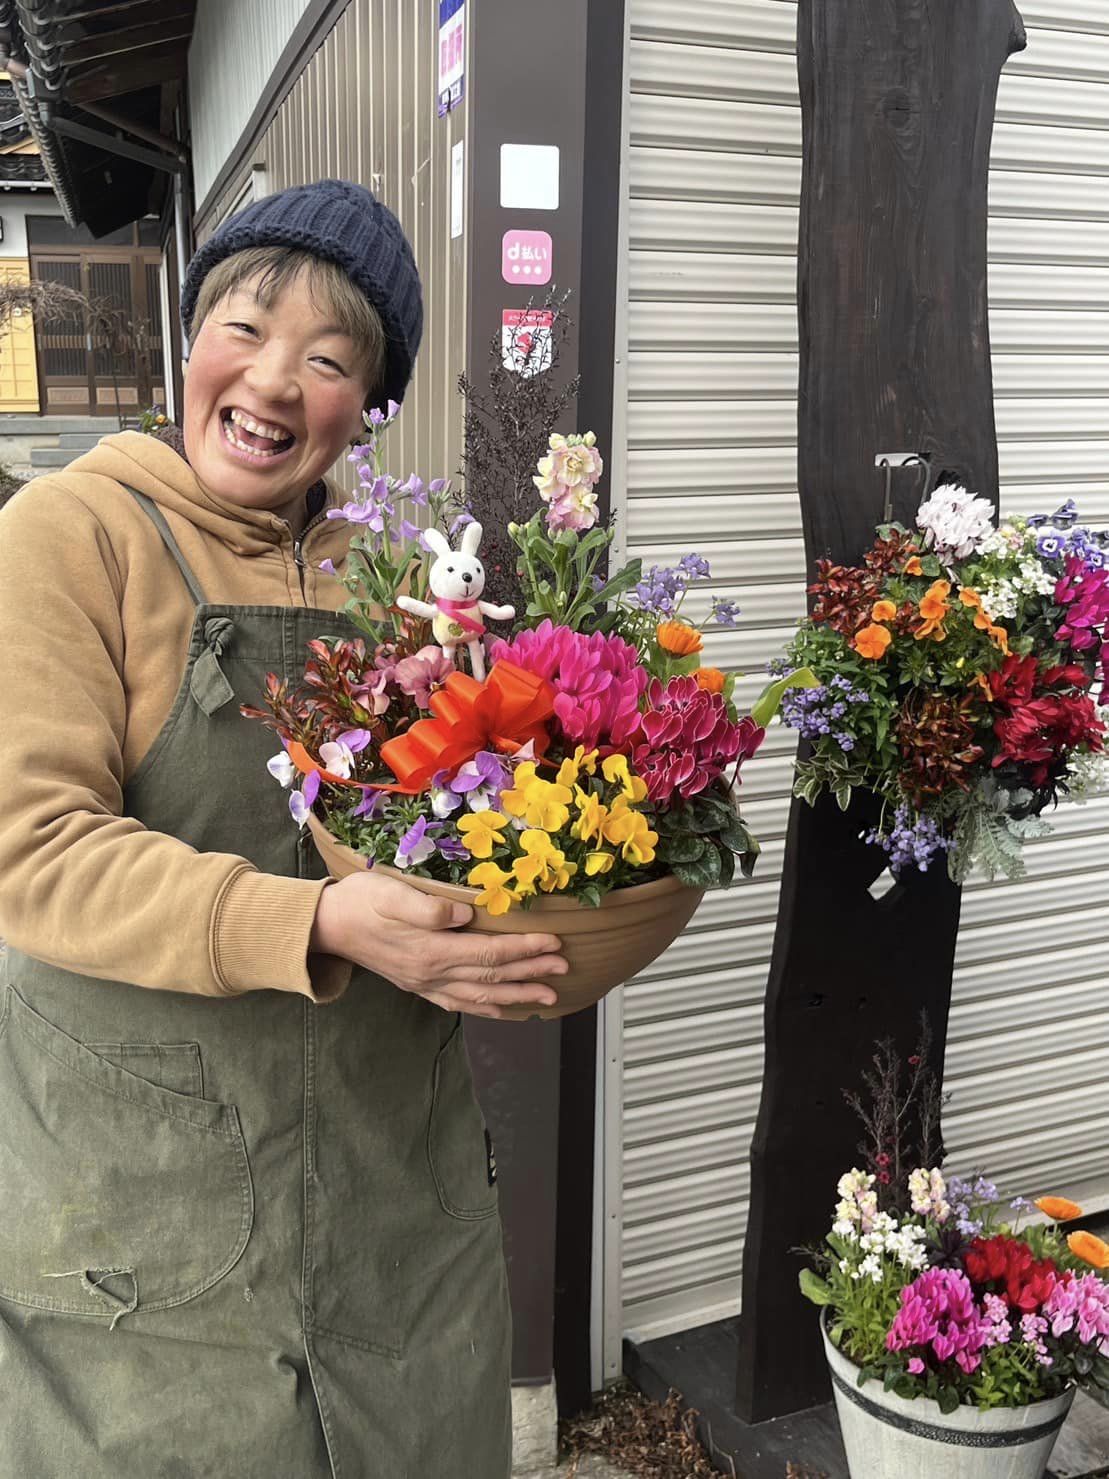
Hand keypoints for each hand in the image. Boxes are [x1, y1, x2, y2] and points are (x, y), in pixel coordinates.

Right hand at [310, 871, 566, 1018]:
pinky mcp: (418, 986)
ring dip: (517, 995)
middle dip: (531, 972)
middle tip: (563, 969)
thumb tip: (464, 915)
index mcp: (431, 950)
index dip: (524, 949)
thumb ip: (429, 908)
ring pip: (481, 995)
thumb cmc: (360, 901)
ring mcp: (425, 984)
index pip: (489, 952)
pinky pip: (459, 1003)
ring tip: (547, 998)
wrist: (327, 925)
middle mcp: (432, 973)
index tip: (553, 943)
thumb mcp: (392, 893)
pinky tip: (503, 1008)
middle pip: (492, 975)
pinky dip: (485, 1007)